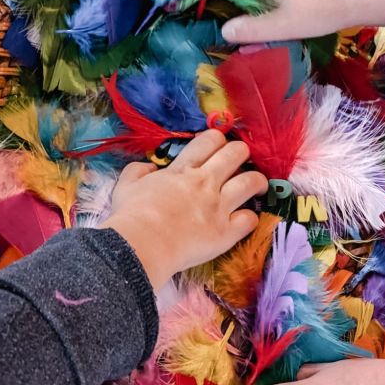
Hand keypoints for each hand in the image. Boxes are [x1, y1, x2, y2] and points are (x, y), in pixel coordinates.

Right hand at [101, 130, 267, 288]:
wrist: (142, 244)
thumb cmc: (132, 215)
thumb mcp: (126, 186)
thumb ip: (137, 171)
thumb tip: (149, 167)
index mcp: (183, 170)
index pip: (210, 141)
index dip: (217, 140)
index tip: (217, 147)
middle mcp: (205, 183)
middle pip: (236, 153)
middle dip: (241, 153)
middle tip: (239, 162)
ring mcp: (219, 206)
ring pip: (251, 182)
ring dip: (257, 181)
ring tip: (258, 185)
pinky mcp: (226, 232)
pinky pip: (250, 219)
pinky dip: (250, 218)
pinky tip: (245, 219)